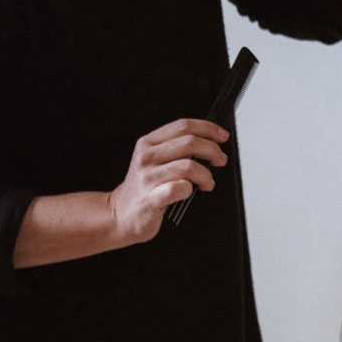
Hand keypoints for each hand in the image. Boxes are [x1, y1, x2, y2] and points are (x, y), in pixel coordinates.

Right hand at [107, 118, 228, 243]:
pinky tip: (190, 192)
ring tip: (207, 183)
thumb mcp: (153, 160)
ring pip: (189, 166)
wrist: (120, 215)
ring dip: (206, 175)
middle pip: (189, 142)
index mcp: (148, 143)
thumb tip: (209, 143)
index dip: (208, 128)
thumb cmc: (143, 188)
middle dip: (212, 150)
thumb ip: (175, 149)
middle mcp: (146, 157)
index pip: (183, 126)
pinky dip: (190, 189)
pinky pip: (179, 188)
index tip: (222, 136)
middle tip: (220, 160)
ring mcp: (147, 178)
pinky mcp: (151, 199)